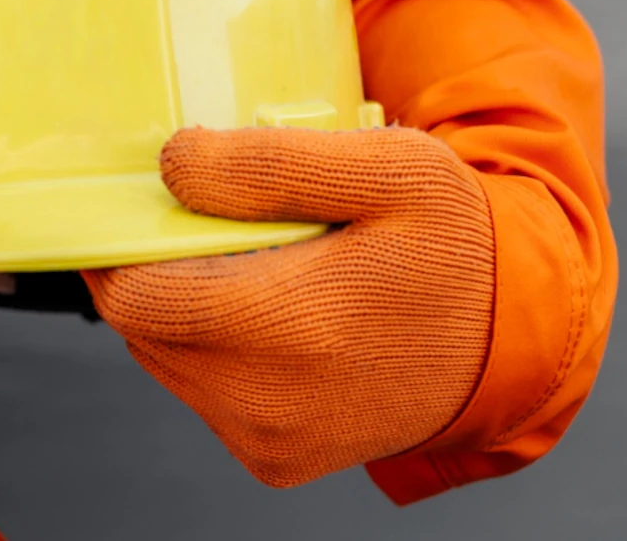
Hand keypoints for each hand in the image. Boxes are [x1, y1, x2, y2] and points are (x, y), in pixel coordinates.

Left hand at [83, 125, 495, 485]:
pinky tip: (268, 316)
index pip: (134, 297)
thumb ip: (273, 165)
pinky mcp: (276, 461)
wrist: (509, 339)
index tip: (137, 204)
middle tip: (202, 224)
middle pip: (142, 329)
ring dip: (183, 311)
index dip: (117, 248)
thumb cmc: (451, 244)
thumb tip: (173, 164)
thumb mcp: (388, 169)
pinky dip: (214, 351)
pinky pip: (204, 395)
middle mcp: (270, 402)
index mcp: (292, 326)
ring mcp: (270, 441)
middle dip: (154, 273)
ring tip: (248, 267)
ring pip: (165, 362)